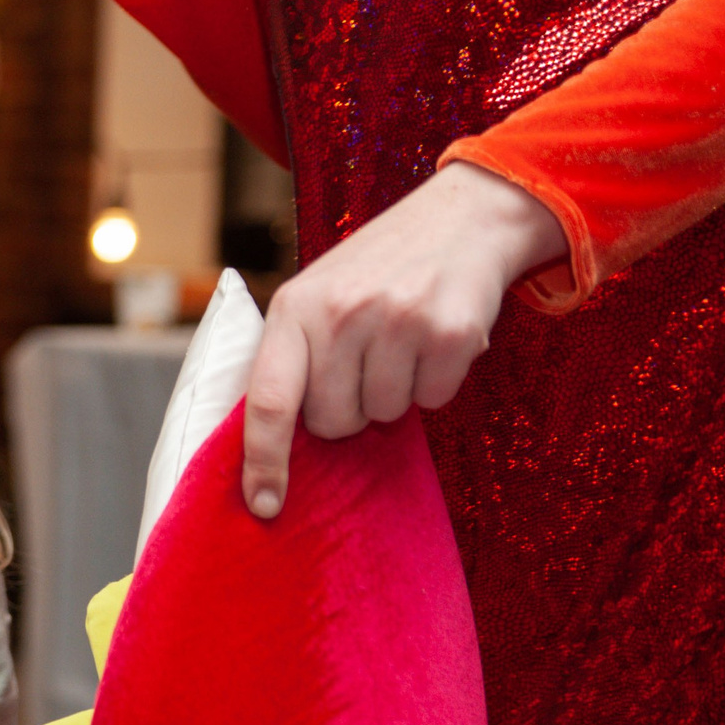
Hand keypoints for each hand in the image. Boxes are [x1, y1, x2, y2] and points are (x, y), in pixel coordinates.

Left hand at [241, 162, 567, 517]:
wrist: (462, 218)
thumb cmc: (375, 271)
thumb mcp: (316, 295)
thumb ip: (291, 356)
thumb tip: (268, 444)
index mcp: (294, 307)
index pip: (268, 400)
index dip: (263, 460)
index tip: (263, 506)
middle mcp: (342, 313)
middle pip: (332, 421)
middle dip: (347, 409)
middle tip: (363, 363)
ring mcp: (398, 320)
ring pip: (385, 415)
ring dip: (394, 393)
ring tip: (400, 342)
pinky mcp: (451, 332)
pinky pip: (434, 399)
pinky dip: (436, 381)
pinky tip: (433, 340)